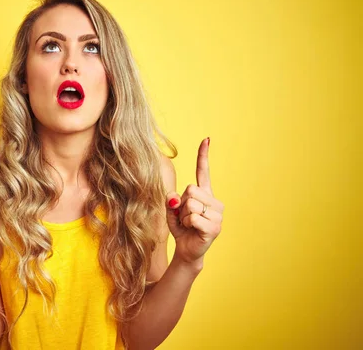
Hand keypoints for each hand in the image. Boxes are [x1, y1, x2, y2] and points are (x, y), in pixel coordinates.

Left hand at [165, 138, 223, 265]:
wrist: (187, 250)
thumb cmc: (181, 228)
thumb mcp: (172, 211)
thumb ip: (171, 200)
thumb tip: (174, 197)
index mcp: (205, 194)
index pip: (203, 172)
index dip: (203, 156)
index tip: (206, 139)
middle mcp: (215, 202)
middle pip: (191, 189)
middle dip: (182, 204)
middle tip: (185, 217)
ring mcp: (217, 215)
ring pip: (191, 204)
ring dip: (184, 216)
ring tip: (189, 224)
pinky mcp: (214, 227)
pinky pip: (193, 218)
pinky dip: (187, 224)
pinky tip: (193, 230)